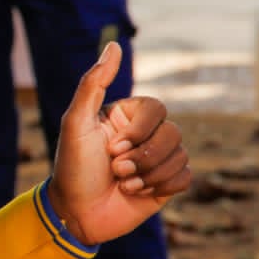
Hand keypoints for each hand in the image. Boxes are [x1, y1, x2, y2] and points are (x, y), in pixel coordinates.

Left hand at [48, 42, 190, 246]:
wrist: (75, 214)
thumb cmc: (72, 167)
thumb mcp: (75, 122)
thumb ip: (93, 83)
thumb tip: (114, 45)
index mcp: (127, 116)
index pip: (157, 108)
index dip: (139, 131)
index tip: (111, 148)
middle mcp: (145, 134)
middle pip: (173, 132)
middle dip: (143, 157)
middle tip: (115, 170)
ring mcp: (156, 159)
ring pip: (180, 155)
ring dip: (149, 174)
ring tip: (123, 184)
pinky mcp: (165, 184)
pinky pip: (185, 176)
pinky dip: (162, 186)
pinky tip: (138, 193)